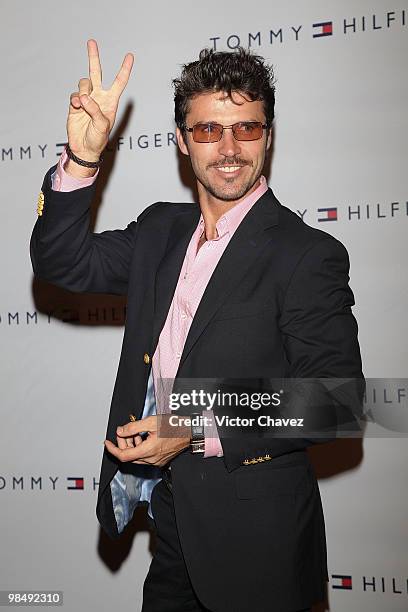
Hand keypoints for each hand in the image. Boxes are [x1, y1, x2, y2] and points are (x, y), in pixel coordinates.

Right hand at [67, 39, 133, 162]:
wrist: (84, 147)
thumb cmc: (98, 139)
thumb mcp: (102, 126)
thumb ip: (95, 110)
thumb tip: (85, 97)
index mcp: (111, 101)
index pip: (119, 82)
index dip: (124, 69)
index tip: (130, 56)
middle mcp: (99, 97)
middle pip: (97, 73)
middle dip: (94, 58)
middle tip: (91, 42)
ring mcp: (87, 99)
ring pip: (84, 83)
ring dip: (83, 91)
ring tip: (83, 104)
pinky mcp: (76, 104)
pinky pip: (74, 94)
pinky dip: (75, 99)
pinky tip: (77, 107)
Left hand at [104, 415, 190, 466]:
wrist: (189, 431)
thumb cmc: (174, 426)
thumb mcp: (151, 422)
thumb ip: (133, 427)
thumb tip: (120, 431)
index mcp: (148, 451)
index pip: (123, 455)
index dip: (113, 449)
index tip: (107, 443)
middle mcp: (151, 459)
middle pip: (129, 456)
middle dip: (123, 444)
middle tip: (123, 432)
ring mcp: (156, 461)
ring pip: (137, 456)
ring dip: (132, 445)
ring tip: (134, 433)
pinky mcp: (160, 460)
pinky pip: (145, 457)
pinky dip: (140, 448)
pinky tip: (143, 437)